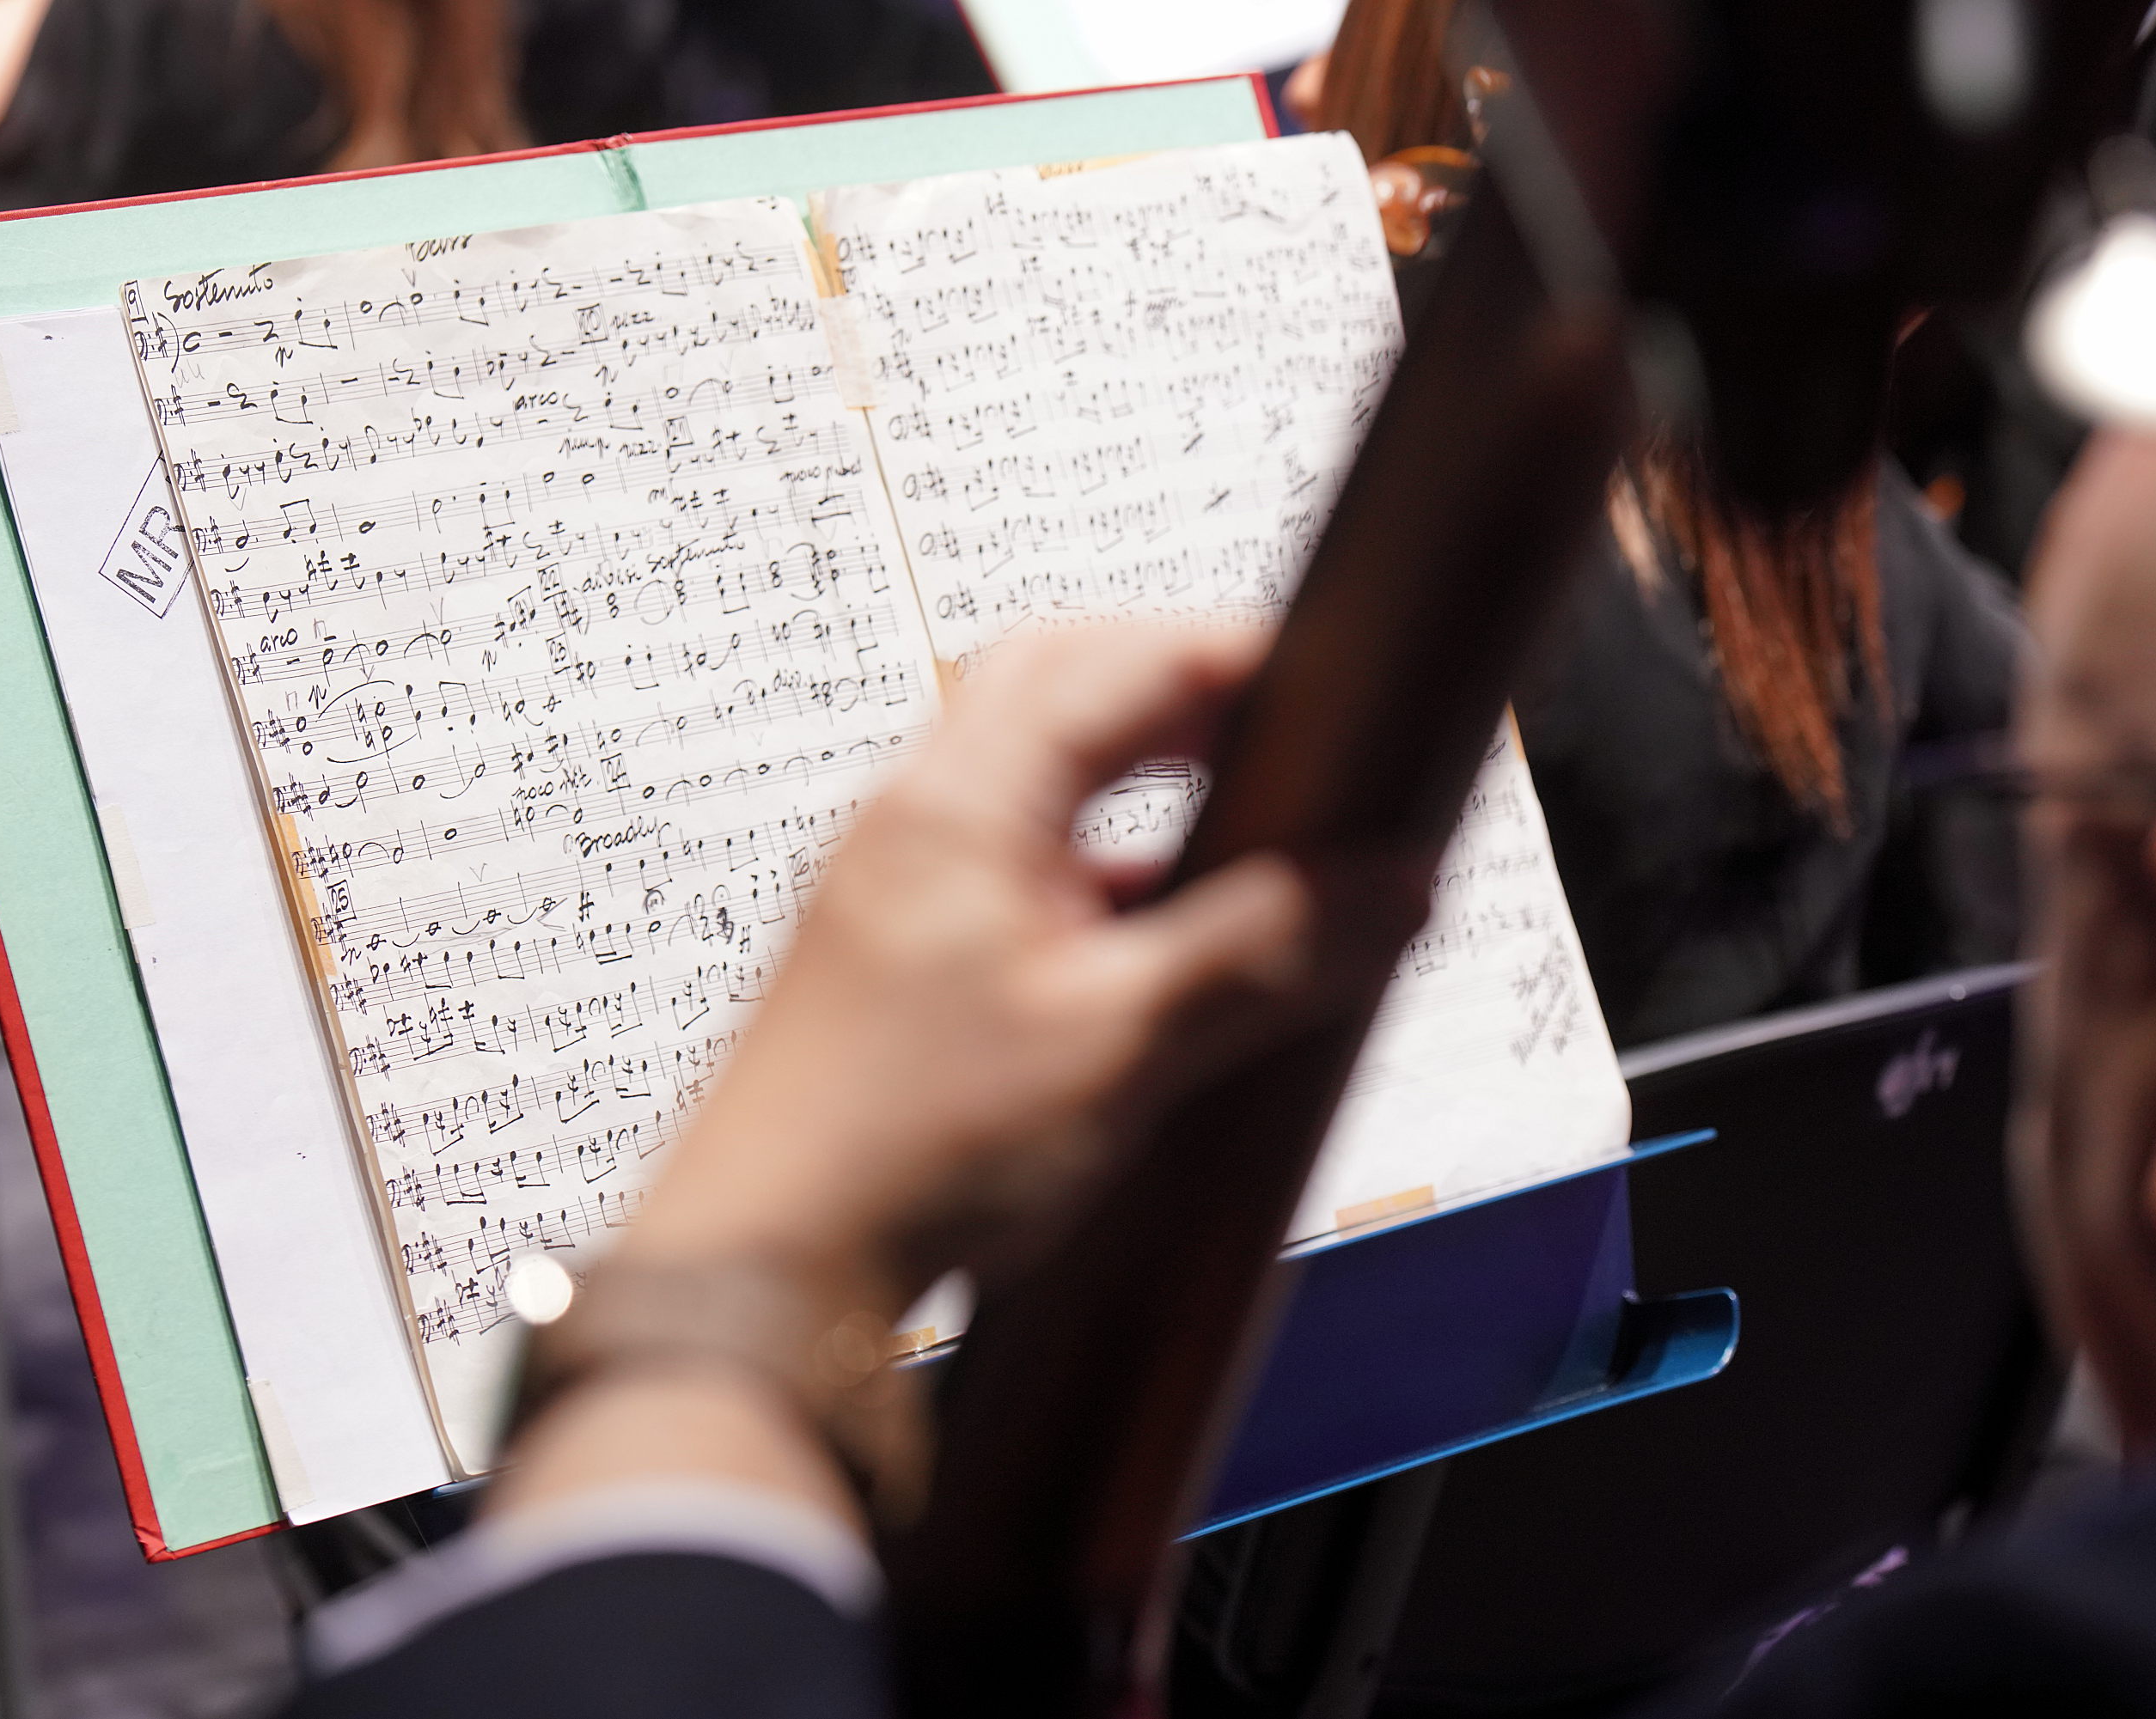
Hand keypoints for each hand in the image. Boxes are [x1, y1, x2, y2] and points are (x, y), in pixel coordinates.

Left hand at [620, 623, 1325, 1305]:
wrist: (763, 1279)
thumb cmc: (905, 1151)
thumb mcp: (1120, 1044)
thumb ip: (1263, 952)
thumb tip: (1392, 888)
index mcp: (959, 804)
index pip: (1116, 664)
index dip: (1232, 657)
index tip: (1330, 680)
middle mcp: (912, 820)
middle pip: (1056, 682)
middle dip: (1174, 681)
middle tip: (1279, 715)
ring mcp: (893, 885)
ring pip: (1026, 771)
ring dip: (1131, 767)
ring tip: (1236, 813)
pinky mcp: (893, 957)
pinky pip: (1006, 858)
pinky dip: (1095, 859)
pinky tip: (1153, 933)